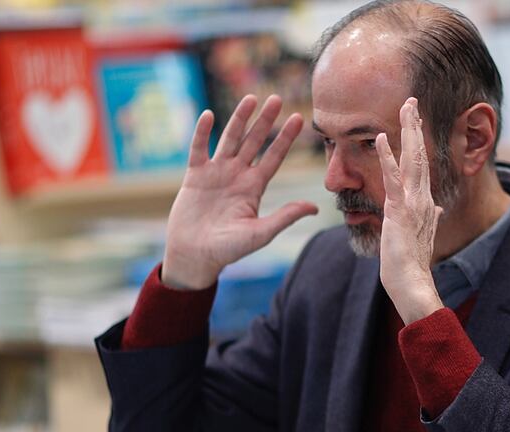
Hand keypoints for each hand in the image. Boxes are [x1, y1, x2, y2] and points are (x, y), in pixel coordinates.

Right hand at [162, 95, 317, 289]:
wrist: (195, 256)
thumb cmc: (229, 249)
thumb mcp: (261, 233)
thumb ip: (285, 217)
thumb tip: (314, 208)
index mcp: (254, 187)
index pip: (274, 157)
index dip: (286, 138)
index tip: (299, 119)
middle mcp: (237, 175)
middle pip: (254, 142)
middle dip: (265, 121)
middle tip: (277, 98)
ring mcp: (216, 173)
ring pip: (229, 139)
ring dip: (239, 119)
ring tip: (250, 99)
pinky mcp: (194, 175)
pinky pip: (198, 149)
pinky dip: (202, 133)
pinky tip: (209, 115)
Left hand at [376, 97, 444, 323]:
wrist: (412, 284)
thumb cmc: (411, 264)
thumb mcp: (422, 235)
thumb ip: (430, 217)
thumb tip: (437, 206)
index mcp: (424, 202)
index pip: (421, 164)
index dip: (418, 140)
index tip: (414, 118)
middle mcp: (422, 197)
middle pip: (420, 154)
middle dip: (415, 125)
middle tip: (412, 99)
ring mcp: (412, 203)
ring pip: (412, 159)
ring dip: (408, 131)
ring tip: (406, 106)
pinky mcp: (399, 211)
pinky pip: (393, 178)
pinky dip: (388, 156)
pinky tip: (383, 137)